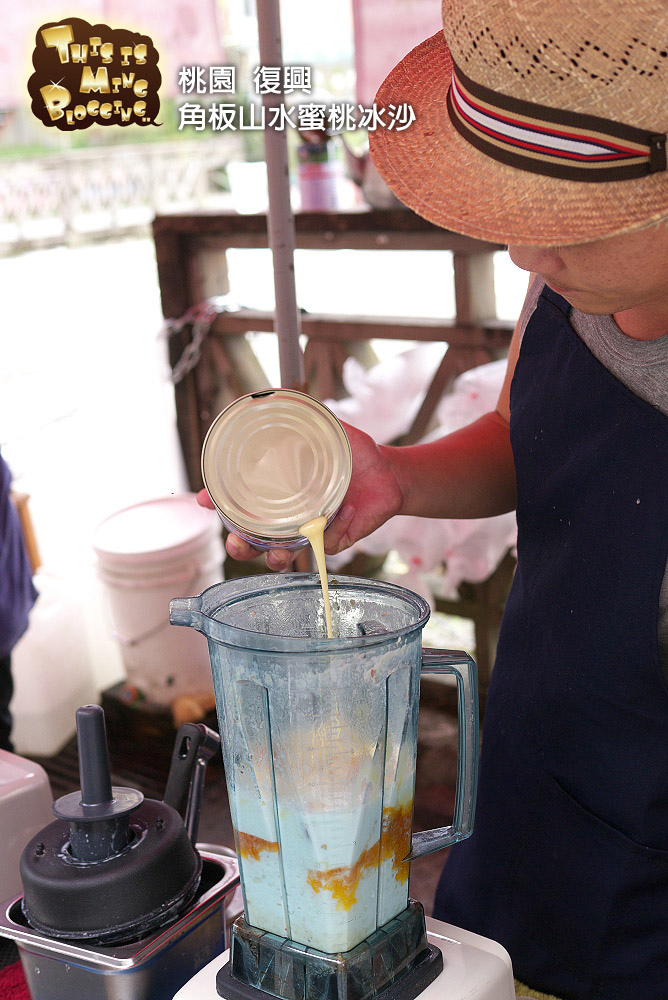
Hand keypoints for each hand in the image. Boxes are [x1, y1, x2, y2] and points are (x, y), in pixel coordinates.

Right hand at [196, 422, 403, 571]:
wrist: (390, 473)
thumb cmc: (353, 454)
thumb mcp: (327, 431)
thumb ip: (302, 417)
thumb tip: (277, 394)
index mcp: (279, 493)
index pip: (241, 505)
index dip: (220, 505)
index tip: (205, 500)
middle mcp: (290, 516)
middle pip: (254, 541)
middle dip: (240, 546)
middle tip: (236, 543)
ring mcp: (311, 530)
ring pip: (284, 555)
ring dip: (276, 558)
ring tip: (279, 555)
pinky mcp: (336, 540)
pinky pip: (327, 542)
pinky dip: (335, 528)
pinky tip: (346, 510)